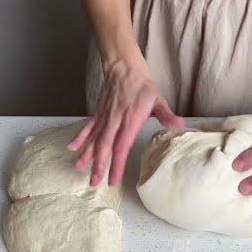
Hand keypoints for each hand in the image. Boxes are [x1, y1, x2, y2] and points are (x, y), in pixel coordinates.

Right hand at [68, 59, 183, 186]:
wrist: (124, 69)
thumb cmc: (142, 87)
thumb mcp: (158, 100)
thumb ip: (166, 115)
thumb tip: (179, 126)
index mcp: (129, 121)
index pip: (121, 147)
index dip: (116, 165)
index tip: (112, 180)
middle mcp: (114, 122)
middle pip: (104, 147)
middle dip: (98, 166)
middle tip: (93, 182)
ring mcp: (104, 118)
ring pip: (93, 139)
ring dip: (86, 155)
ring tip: (78, 169)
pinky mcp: (98, 114)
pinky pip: (87, 127)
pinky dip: (80, 137)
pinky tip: (72, 147)